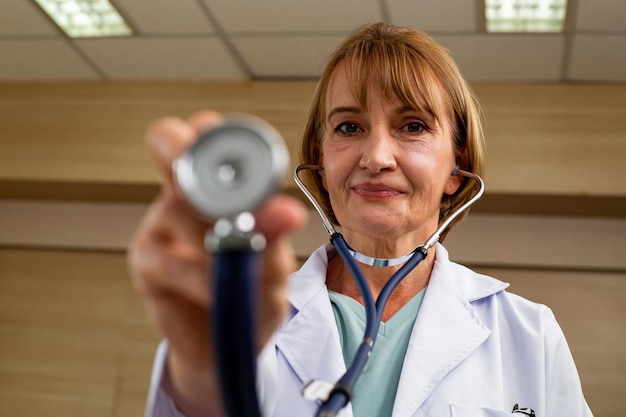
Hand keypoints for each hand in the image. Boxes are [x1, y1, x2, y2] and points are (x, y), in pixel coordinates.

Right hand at [127, 111, 307, 413]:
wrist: (226, 345)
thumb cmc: (252, 293)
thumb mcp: (274, 266)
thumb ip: (275, 236)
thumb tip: (288, 210)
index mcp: (222, 181)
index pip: (213, 133)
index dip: (226, 136)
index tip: (253, 162)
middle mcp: (185, 191)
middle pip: (167, 139)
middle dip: (184, 147)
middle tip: (208, 175)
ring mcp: (160, 222)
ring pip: (177, 205)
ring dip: (214, 238)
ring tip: (236, 267)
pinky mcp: (145, 259)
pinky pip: (169, 260)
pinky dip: (200, 279)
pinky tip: (216, 293)